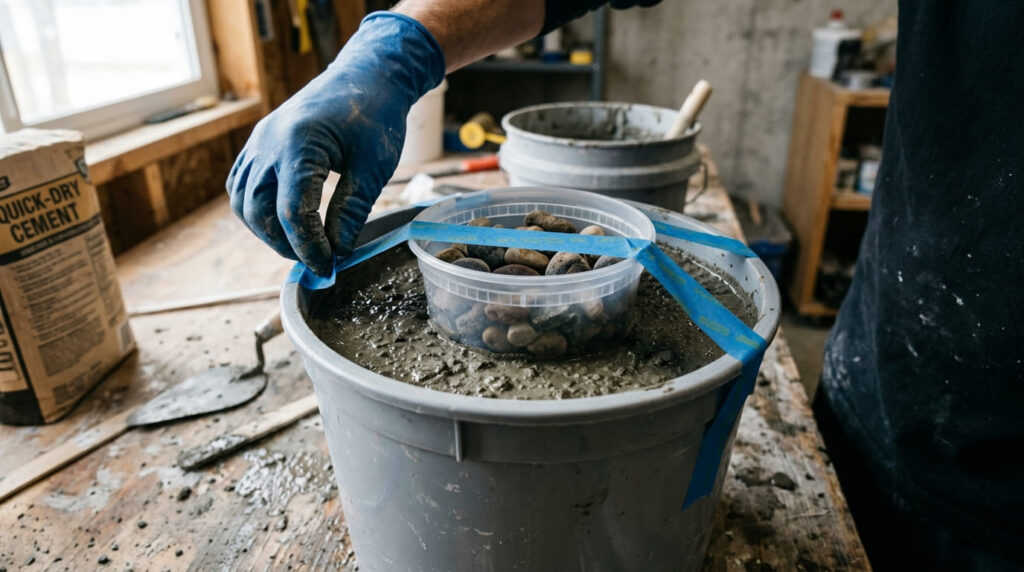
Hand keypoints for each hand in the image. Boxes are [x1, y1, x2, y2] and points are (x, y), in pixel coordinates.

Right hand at [227, 12, 444, 275]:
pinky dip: (256, 209)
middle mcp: (268, 143)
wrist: (366, 76)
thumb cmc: (375, 116)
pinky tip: (281, 222)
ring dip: (266, 230)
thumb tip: (337, 252)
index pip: (291, 213)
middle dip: (285, 244)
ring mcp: (259, 142)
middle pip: (259, 212)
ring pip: (244, 201)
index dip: (309, 248)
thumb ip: (351, 211)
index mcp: (298, 146)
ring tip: (300, 245)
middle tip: (316, 261)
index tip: (328, 268)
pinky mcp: (259, 144)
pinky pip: (243, 184)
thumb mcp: (373, 168)